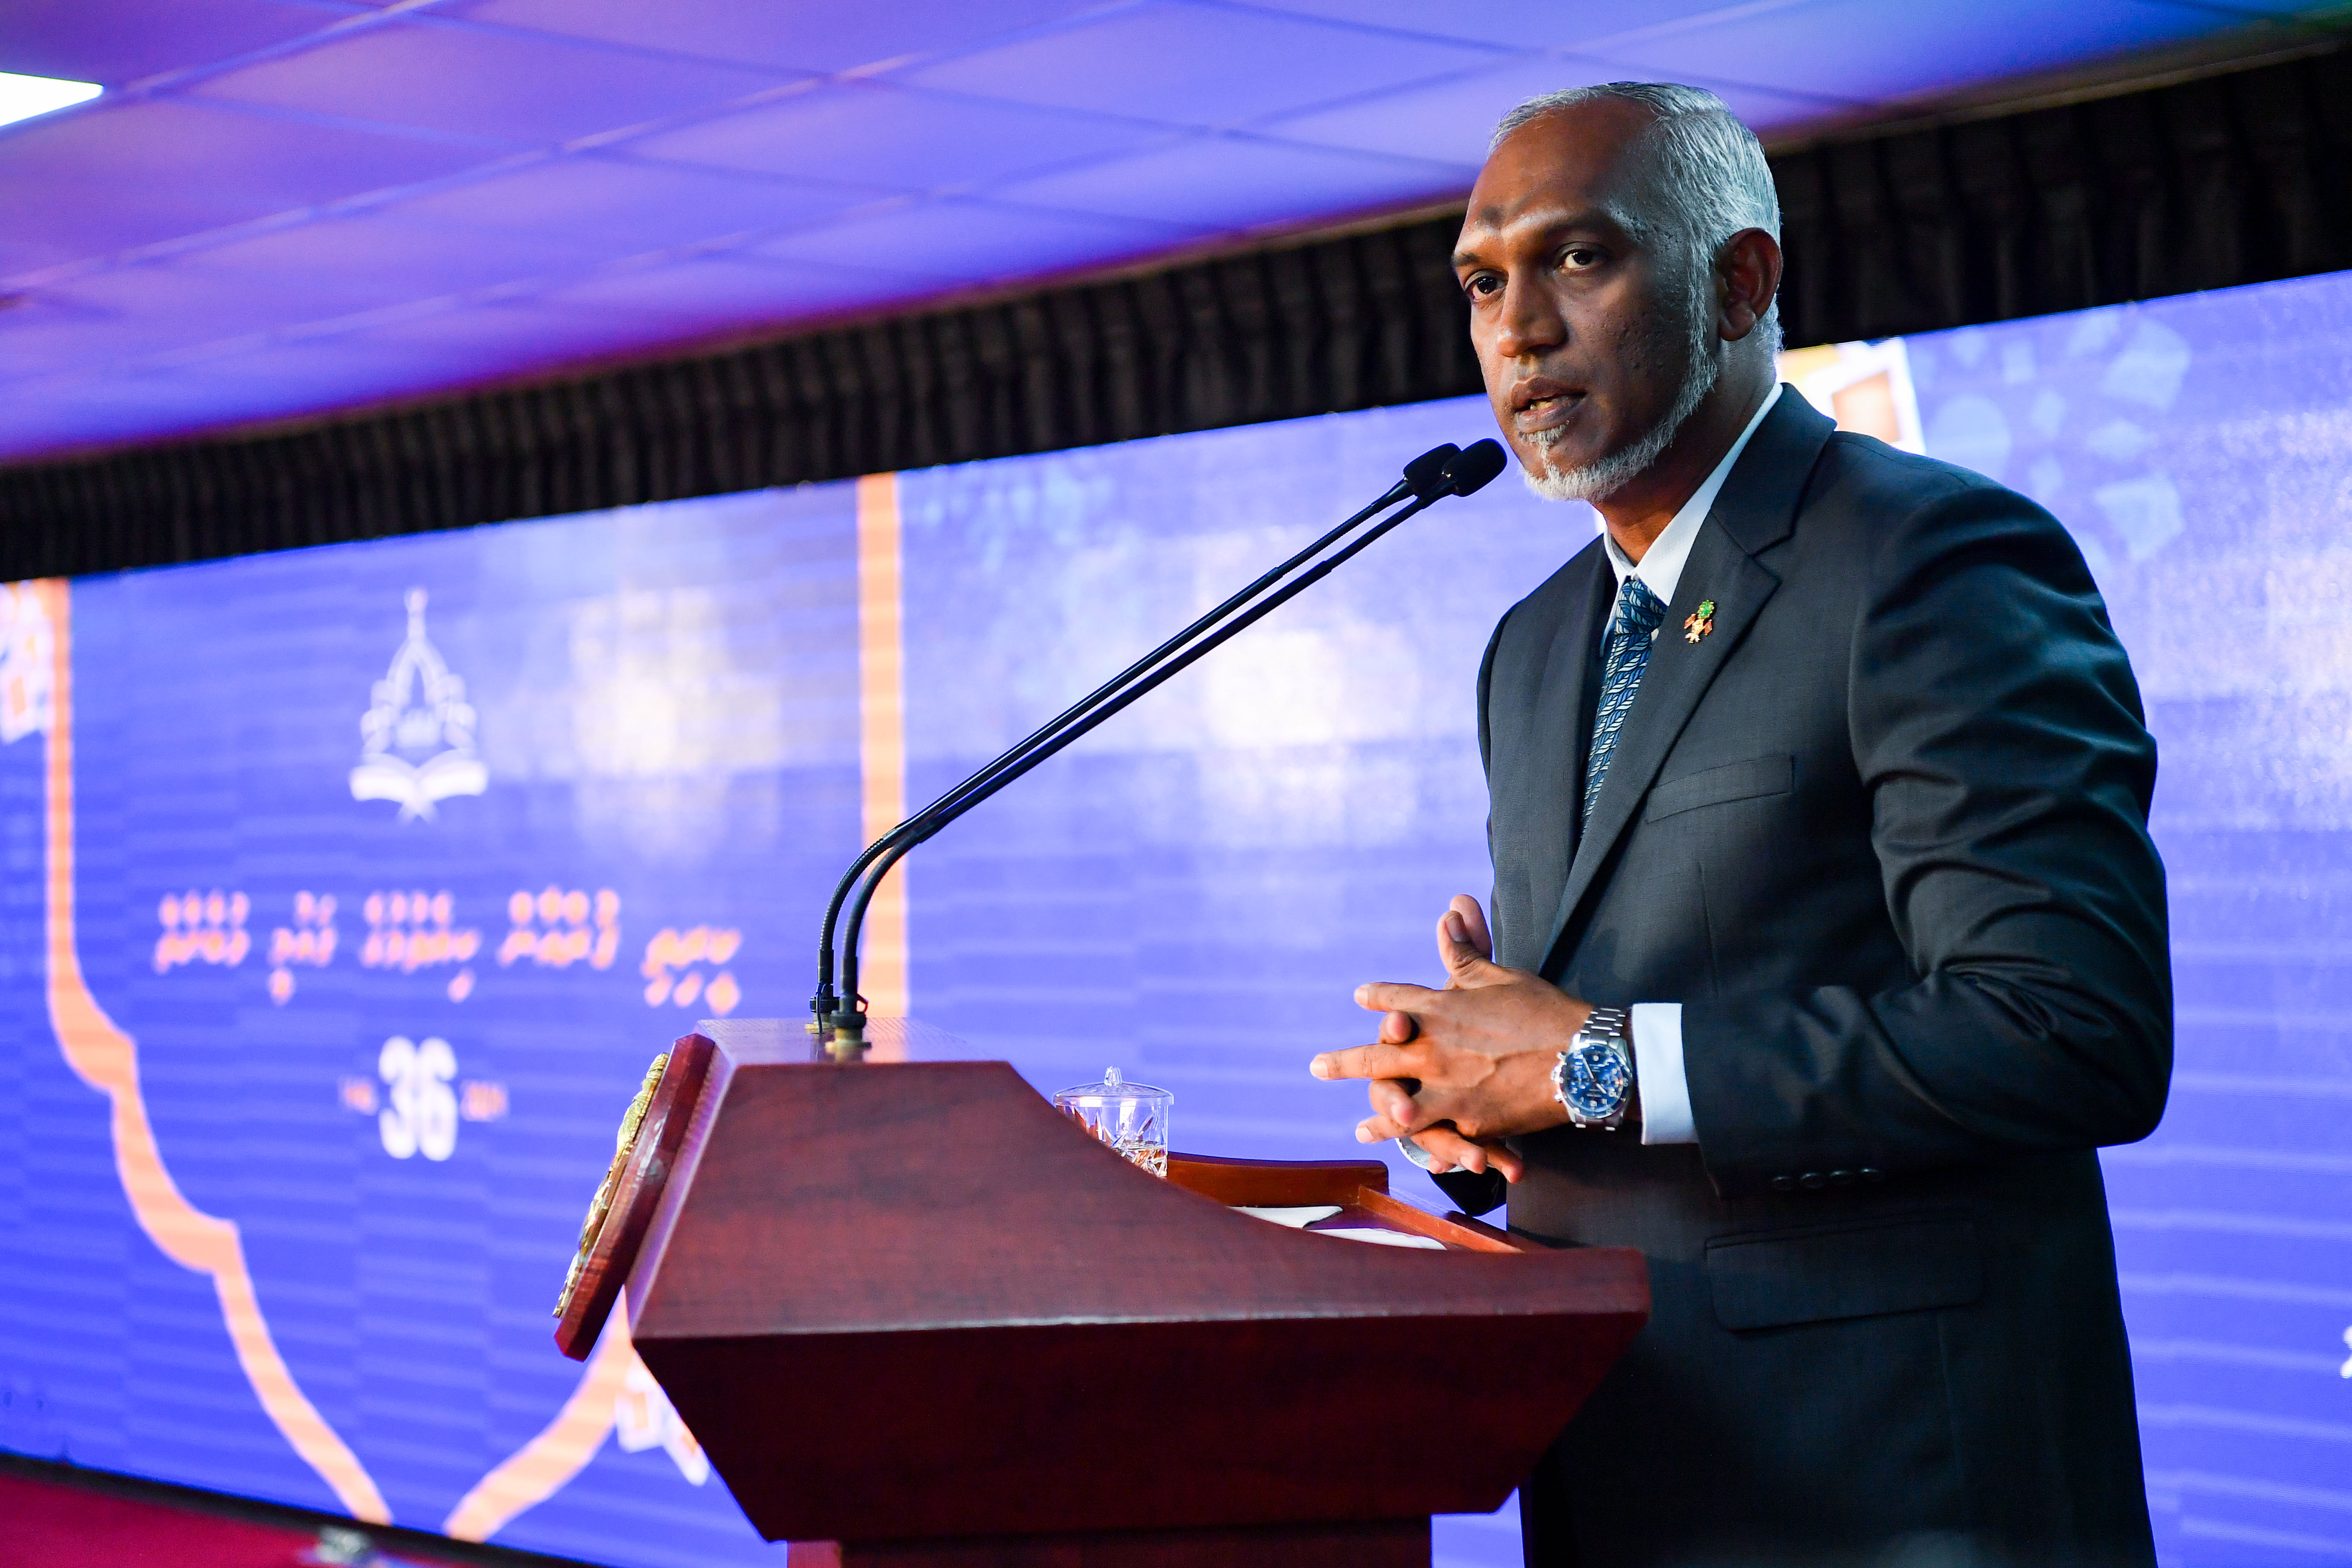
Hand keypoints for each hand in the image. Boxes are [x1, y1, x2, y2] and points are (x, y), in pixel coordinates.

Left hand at [1312, 895, 1592, 1180]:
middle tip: (1318, 1067)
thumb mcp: (1500, 976)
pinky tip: (1417, 1154)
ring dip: (1377, 1117)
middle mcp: (1434, 1049)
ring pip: (1399, 1106)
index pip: (1395, 1000)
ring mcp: (1448, 1089)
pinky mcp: (1470, 1121)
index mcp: (1440, 1009)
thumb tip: (1450, 907)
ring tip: (1359, 1128)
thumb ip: (1467, 950)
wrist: (1583, 1057)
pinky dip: (1430, 1149)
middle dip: (1344, 1063)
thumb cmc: (1543, 1010)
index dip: (1377, 998)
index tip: (1362, 997)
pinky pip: (1441, 1136)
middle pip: (1377, 1057)